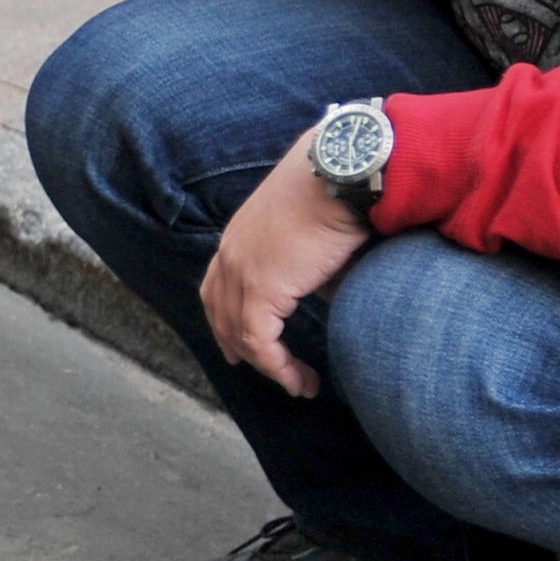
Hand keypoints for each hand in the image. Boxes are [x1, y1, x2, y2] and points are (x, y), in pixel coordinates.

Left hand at [202, 142, 372, 400]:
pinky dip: (278, 367)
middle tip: (259, 369)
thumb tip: (322, 295)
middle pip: (221, 313)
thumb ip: (308, 271)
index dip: (224, 318)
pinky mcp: (260, 289)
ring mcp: (240, 271)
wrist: (342, 176)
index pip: (217, 286)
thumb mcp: (314, 239)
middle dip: (238, 346)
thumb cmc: (338, 195)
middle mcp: (231, 254)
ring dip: (270, 366)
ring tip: (299, 384)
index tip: (237, 344)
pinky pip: (260, 342)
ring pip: (241, 334)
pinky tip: (300, 381)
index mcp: (239, 236)